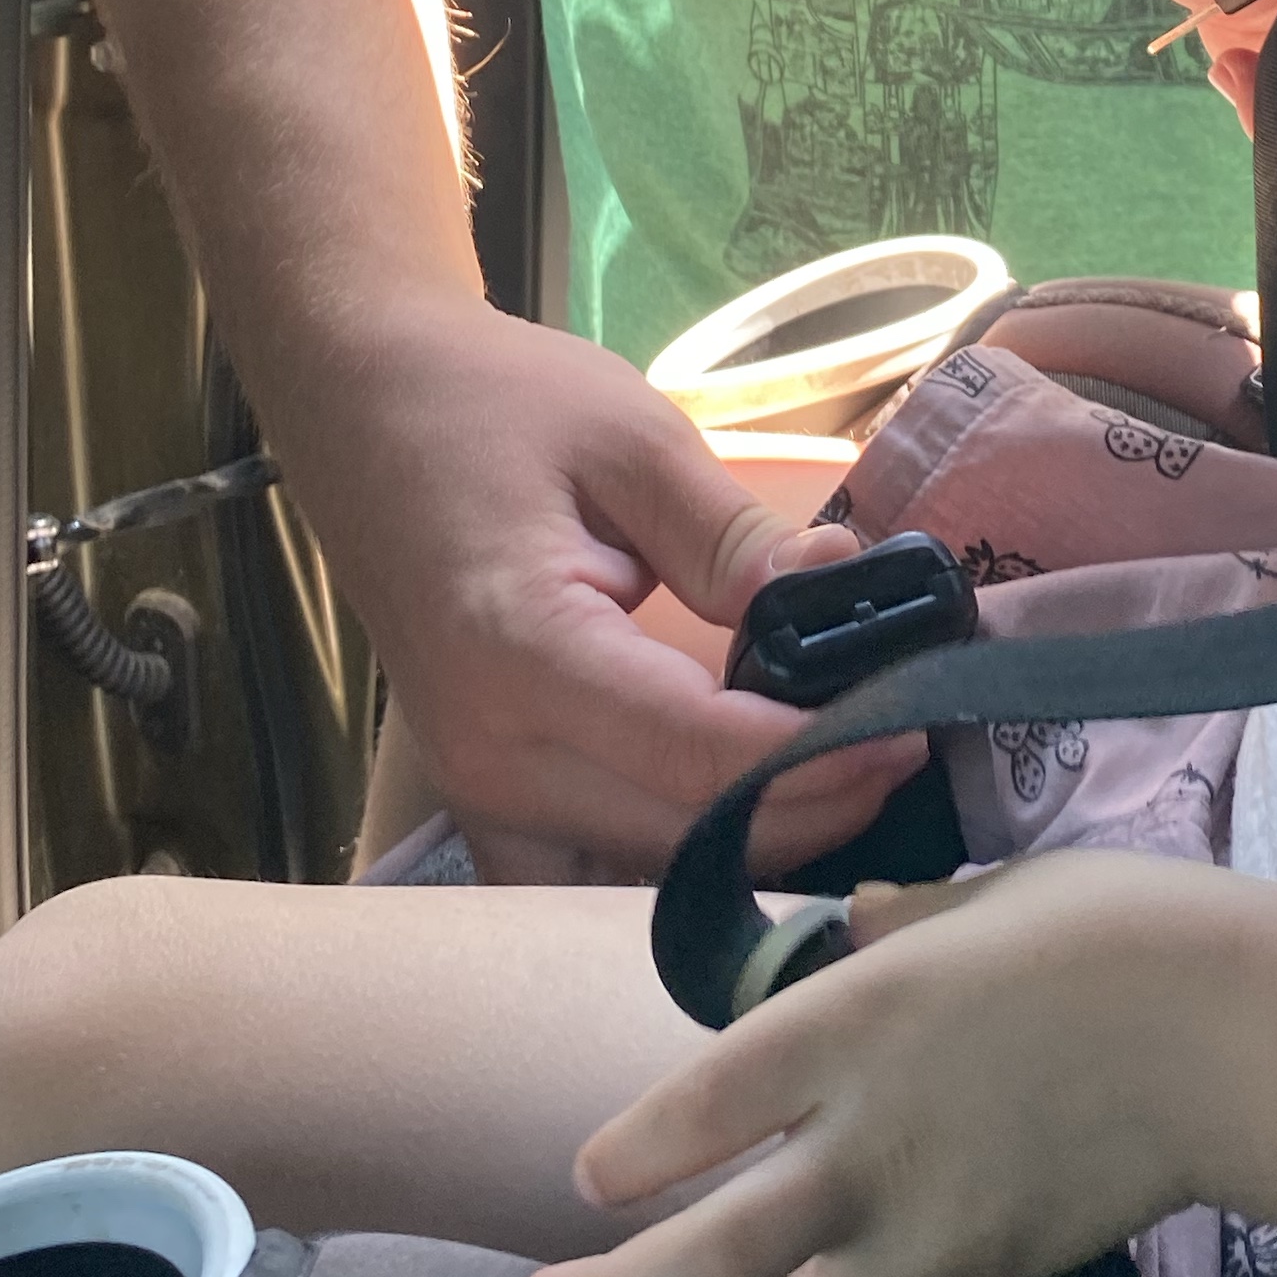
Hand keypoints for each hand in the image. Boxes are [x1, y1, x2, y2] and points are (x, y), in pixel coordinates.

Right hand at [279, 289, 918, 872]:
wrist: (362, 402)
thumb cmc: (490, 403)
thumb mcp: (629, 438)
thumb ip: (734, 534)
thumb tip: (844, 587)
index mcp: (521, 653)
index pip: (697, 755)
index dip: (818, 756)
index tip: (914, 725)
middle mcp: (488, 751)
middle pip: (679, 835)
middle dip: (809, 806)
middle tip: (909, 741)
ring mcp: (474, 789)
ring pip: (641, 875)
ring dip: (753, 846)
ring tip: (851, 772)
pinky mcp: (481, 796)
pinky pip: (589, 873)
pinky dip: (678, 861)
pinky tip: (756, 810)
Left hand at [516, 854, 1219, 1276]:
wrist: (1236, 1032)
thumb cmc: (1111, 929)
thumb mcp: (983, 897)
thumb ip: (901, 927)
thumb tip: (854, 924)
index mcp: (850, 1020)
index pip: (700, 1105)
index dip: (634, 1153)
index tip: (593, 1179)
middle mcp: (867, 1136)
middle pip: (703, 1258)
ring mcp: (931, 1221)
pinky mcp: (998, 1270)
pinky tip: (938, 1241)